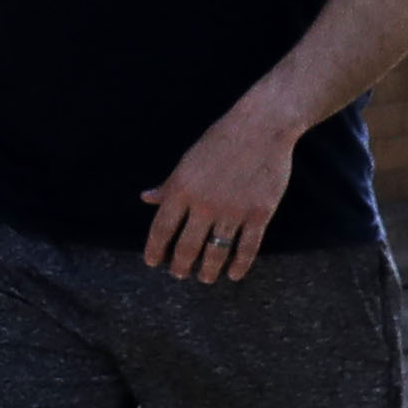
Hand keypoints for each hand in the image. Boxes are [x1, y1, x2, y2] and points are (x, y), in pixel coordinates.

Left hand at [142, 112, 297, 284]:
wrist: (260, 129)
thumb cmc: (219, 142)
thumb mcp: (187, 162)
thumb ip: (169, 186)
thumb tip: (146, 199)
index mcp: (181, 190)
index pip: (161, 229)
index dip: (155, 249)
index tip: (152, 263)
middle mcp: (204, 204)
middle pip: (187, 246)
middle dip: (180, 265)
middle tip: (178, 275)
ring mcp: (233, 211)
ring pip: (216, 251)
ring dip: (208, 270)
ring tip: (205, 279)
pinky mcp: (259, 213)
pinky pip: (247, 247)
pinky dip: (240, 264)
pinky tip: (234, 274)